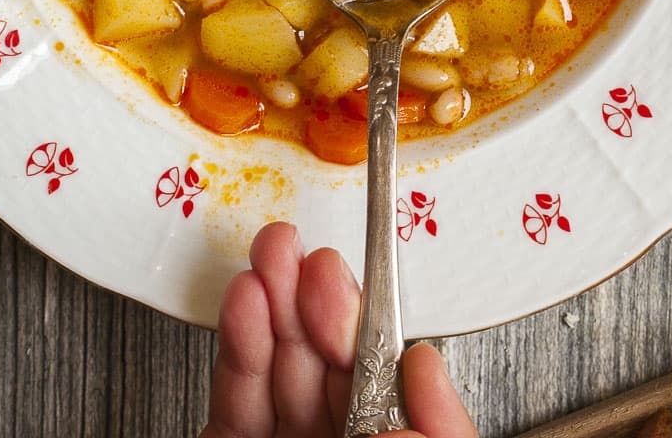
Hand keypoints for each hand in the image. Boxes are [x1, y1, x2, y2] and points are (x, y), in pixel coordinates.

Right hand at [203, 222, 477, 437]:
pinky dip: (239, 342)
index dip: (384, 326)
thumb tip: (424, 365)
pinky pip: (237, 396)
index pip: (400, 382)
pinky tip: (247, 297)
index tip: (374, 281)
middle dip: (324, 300)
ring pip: (285, 367)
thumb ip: (434, 434)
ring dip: (278, 300)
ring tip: (276, 251)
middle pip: (338, 364)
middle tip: (317, 260)